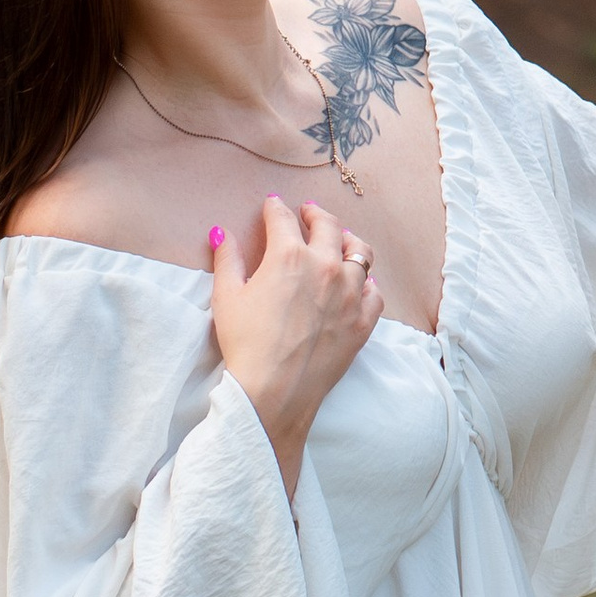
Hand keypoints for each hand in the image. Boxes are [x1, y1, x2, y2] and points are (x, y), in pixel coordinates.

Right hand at [211, 194, 381, 500]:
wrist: (273, 391)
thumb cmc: (245, 345)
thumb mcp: (226, 297)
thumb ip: (227, 259)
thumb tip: (222, 232)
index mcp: (289, 256)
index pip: (283, 220)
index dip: (275, 209)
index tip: (273, 205)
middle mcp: (326, 266)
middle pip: (328, 227)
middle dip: (316, 215)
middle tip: (309, 213)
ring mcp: (349, 293)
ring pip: (360, 253)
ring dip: (348, 241)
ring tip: (341, 239)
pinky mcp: (363, 321)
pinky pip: (374, 292)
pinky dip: (367, 284)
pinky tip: (360, 283)